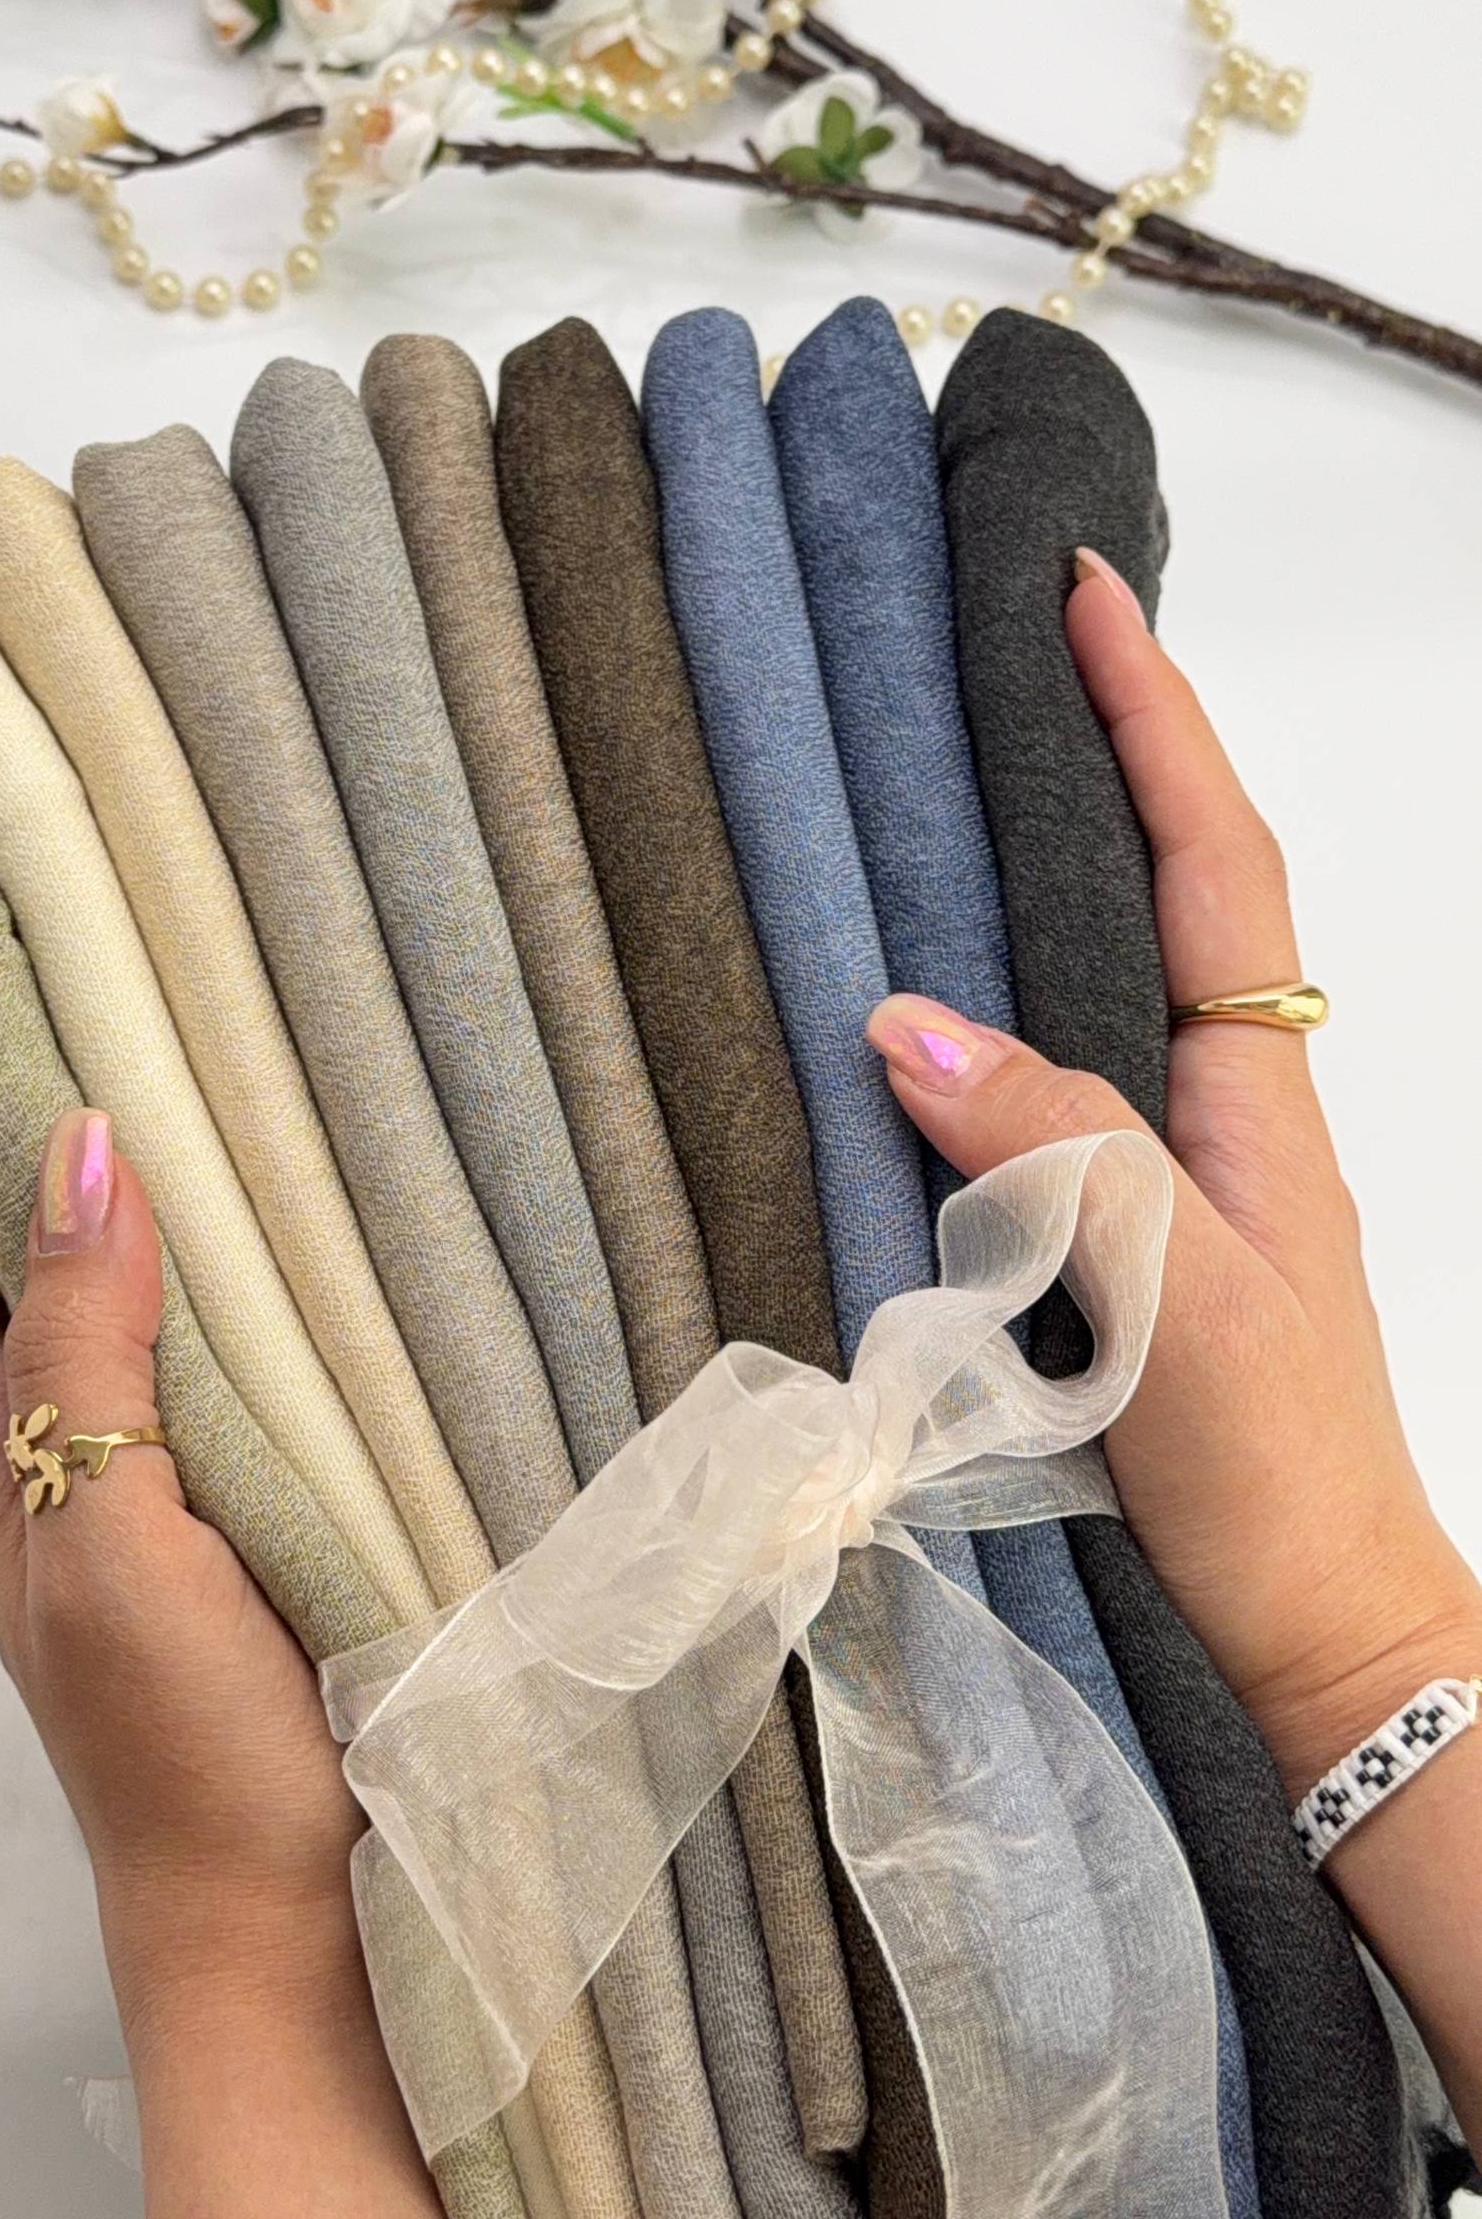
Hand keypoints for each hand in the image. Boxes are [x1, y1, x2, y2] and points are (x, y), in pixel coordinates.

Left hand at [0, 861, 437, 2218]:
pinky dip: (126, 1186)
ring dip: (5, 1093)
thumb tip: (80, 1146)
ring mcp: (95, 1430)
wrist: (269, 1895)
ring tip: (41, 968)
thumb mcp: (113, 1543)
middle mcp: (15, 1409)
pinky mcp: (186, 1452)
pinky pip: (129, 1284)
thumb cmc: (182, 1753)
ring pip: (23, 1230)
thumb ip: (91, 1350)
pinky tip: (183, 1148)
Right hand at [864, 550, 1481, 2141]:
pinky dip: (1021, 980)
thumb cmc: (1269, 1474)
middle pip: (1182, 880)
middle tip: (1022, 641)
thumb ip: (1053, 1148)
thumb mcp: (1167, 1297)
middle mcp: (1230, 1105)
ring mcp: (1190, 1163)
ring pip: (1125, 967)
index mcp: (1257, 1095)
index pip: (1211, 860)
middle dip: (1118, 744)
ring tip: (974, 762)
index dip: (1152, 720)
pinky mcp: (1137, 1225)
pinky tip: (952, 981)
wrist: (1323, 1630)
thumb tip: (904, 1020)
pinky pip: (1075, 1060)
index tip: (1086, 595)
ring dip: (1073, 851)